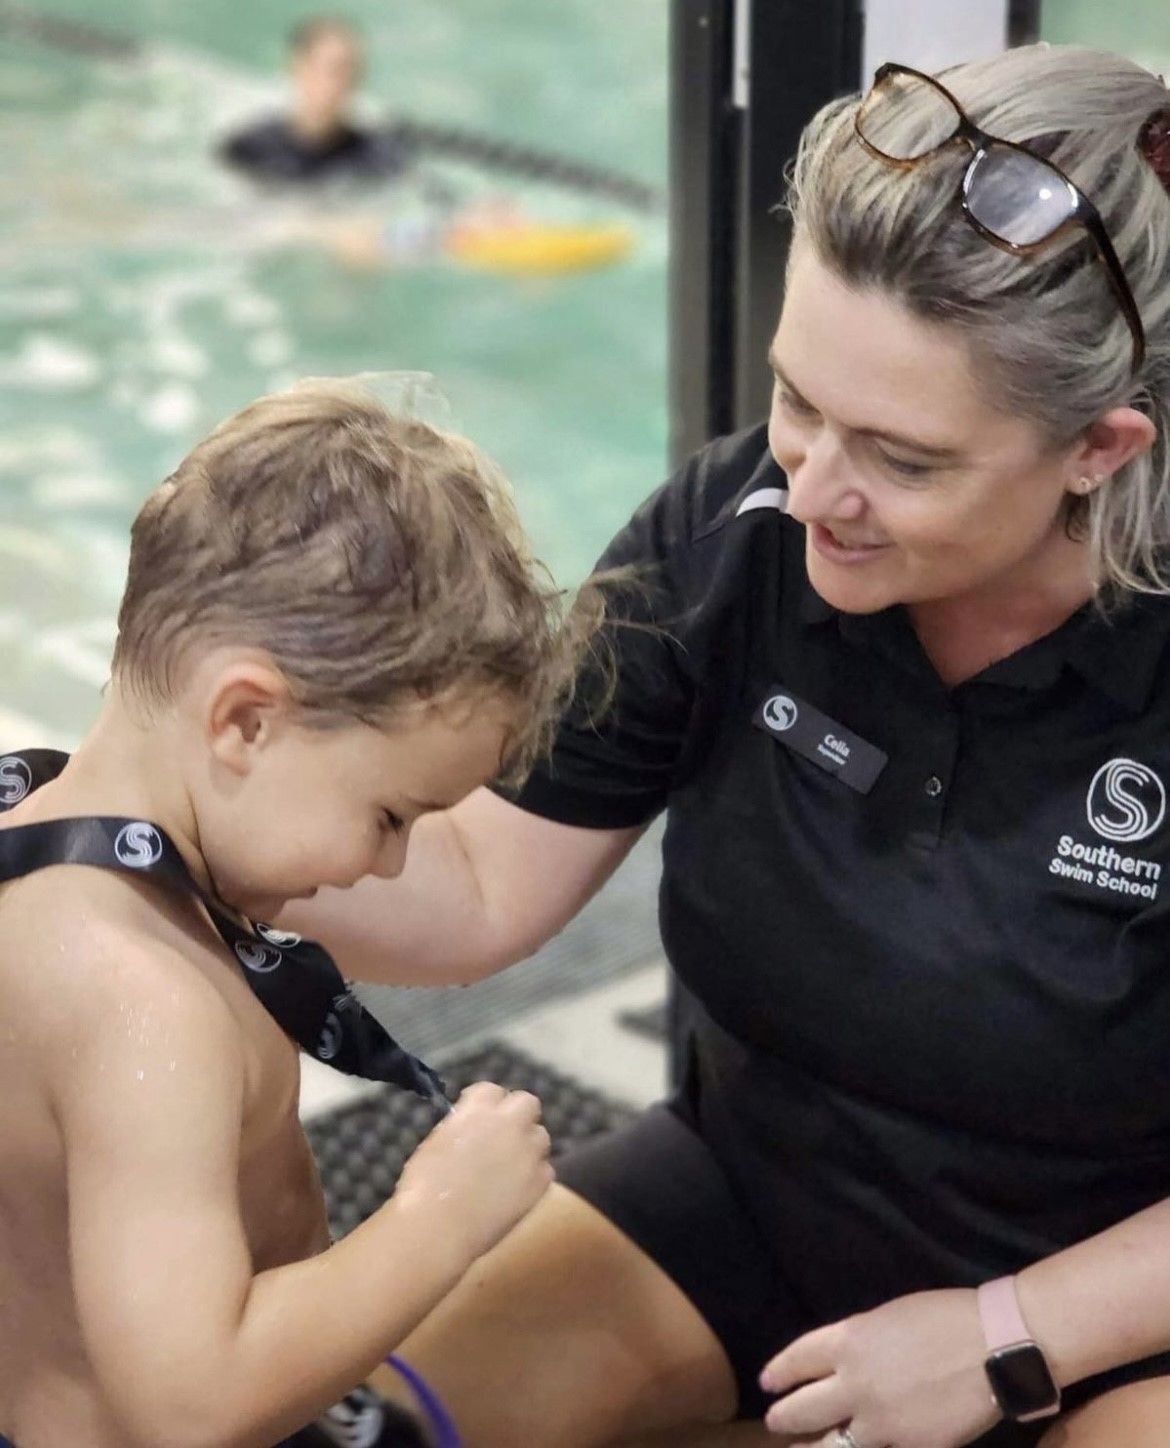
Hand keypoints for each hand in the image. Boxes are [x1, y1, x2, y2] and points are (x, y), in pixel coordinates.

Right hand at [395, 1082, 552, 1261]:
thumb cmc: (424, 1186)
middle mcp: (509, 1123)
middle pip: (527, 1103)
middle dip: (517, 1116)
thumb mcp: (437, 1142)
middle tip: (502, 1137)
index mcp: (478, 1108)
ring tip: (508, 1168)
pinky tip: (514, 1191)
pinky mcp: (540, 1181)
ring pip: (541, 1136)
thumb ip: (462, 1127)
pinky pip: (545, 1169)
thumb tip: (473, 1129)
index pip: (492, 1090)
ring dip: (528, 1145)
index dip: (486, 1104)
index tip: (479, 1118)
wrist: (438, 1228)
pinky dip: (533, 1176)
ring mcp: (529, 1151)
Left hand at [759, 1289, 1000, 1447]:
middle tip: (775, 1422)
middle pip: (802, 1409)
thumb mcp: (888, 1318)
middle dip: (783, 1418)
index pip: (798, 1359)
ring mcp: (882, 1423)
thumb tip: (849, 1364)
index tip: (768, 1383)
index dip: (779, 1373)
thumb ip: (861, 1344)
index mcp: (848, 1341)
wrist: (994, 1346)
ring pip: (834, 1446)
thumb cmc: (945, 1317)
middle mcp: (854, 1384)